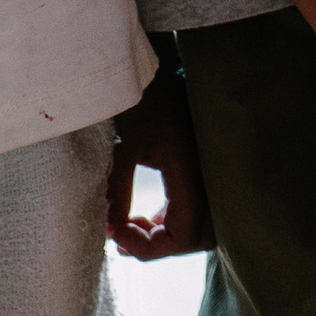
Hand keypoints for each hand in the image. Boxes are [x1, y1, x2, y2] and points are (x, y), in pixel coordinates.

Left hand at [108, 62, 214, 256]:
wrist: (148, 68)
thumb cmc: (137, 99)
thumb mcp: (122, 144)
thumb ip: (119, 188)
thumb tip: (112, 229)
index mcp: (190, 170)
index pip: (184, 235)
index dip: (150, 247)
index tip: (115, 231)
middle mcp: (203, 175)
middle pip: (199, 237)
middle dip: (162, 247)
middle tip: (123, 238)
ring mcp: (201, 172)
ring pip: (197, 226)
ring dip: (165, 237)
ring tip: (128, 229)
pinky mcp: (191, 168)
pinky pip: (189, 210)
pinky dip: (167, 223)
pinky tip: (140, 217)